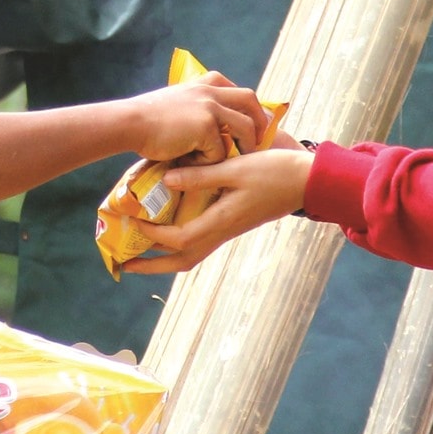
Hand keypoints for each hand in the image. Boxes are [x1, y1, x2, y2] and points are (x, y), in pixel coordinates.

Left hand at [123, 146, 314, 274]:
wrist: (307, 181)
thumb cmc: (274, 172)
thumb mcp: (236, 168)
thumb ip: (201, 175)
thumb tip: (166, 179)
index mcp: (222, 221)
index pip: (179, 238)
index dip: (152, 233)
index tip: (131, 221)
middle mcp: (223, 231)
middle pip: (183, 260)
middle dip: (153, 265)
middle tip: (125, 263)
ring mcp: (228, 229)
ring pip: (192, 252)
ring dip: (165, 255)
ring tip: (140, 248)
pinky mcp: (232, 222)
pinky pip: (201, 238)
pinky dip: (180, 239)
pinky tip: (169, 225)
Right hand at [130, 71, 267, 164]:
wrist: (130, 123)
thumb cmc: (147, 118)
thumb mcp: (176, 101)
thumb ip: (196, 106)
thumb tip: (211, 127)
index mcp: (205, 83)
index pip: (239, 91)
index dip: (249, 108)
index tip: (253, 123)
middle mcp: (211, 91)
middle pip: (250, 100)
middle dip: (260, 121)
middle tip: (259, 141)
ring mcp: (211, 107)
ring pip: (245, 128)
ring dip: (244, 147)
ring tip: (235, 161)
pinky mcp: (207, 127)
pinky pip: (220, 152)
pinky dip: (209, 162)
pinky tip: (191, 162)